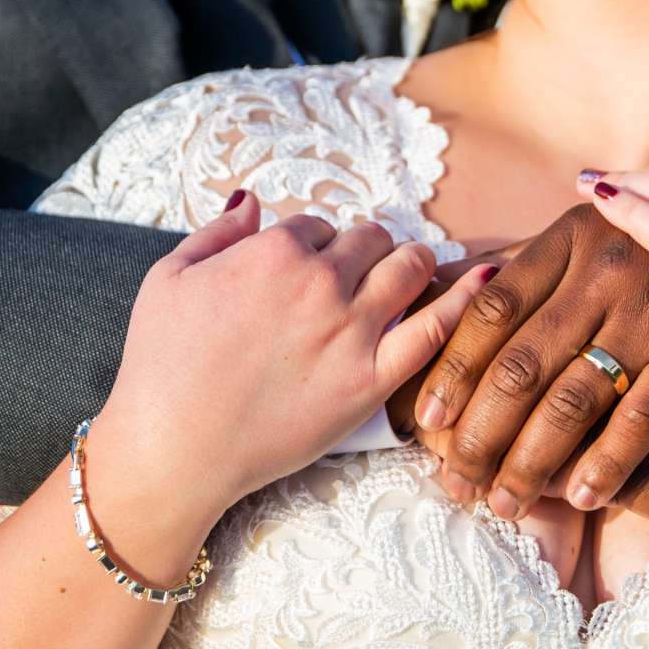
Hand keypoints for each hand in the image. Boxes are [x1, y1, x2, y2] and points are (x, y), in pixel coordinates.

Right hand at [100, 194, 490, 509]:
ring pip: (409, 266)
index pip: (315, 224)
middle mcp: (321, 281)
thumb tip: (253, 199)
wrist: (173, 448)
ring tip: (409, 270)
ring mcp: (352, 330)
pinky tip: (488, 284)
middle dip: (365, 247)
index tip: (305, 267)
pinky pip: (435, 329)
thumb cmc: (160, 365)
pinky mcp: (373, 379)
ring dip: (412, 259)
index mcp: (273, 251)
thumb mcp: (169, 278)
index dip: (311, 243)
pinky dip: (465, 301)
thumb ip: (218, 232)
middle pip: (368, 238)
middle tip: (359, 270)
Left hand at [411, 202, 648, 523]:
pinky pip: (642, 420)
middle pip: (520, 364)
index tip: (426, 423)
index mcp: (569, 236)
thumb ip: (525, 275)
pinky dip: (606, 464)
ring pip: (572, 399)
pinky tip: (580, 498)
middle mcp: (607, 266)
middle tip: (456, 481)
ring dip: (530, 461)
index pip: (490, 312)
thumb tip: (435, 301)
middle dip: (480, 433)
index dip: (451, 371)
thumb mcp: (591, 245)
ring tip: (505, 503)